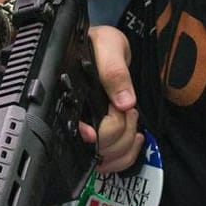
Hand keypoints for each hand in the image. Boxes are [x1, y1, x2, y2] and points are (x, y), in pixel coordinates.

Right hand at [78, 25, 143, 173]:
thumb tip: (123, 102)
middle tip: (126, 108)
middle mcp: (78, 119)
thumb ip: (113, 71)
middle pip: (98, 150)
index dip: (100, 135)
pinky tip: (134, 136)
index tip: (111, 121)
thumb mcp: (107, 45)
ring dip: (126, 143)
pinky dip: (127, 154)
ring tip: (129, 117)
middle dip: (121, 131)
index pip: (82, 135)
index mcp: (70, 99)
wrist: (103, 48)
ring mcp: (89, 132)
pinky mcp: (102, 138)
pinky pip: (113, 161)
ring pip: (106, 159)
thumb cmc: (98, 43)